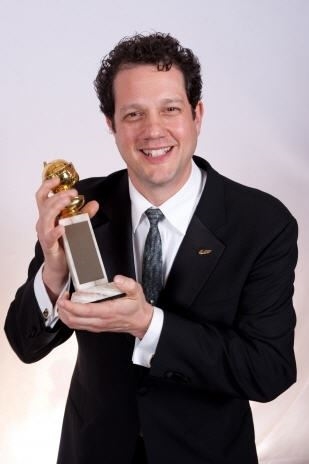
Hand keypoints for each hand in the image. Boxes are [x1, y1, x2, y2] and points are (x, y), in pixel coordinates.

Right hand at [35, 177, 98, 299]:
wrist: (59, 265)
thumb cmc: (63, 243)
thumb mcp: (75, 225)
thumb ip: (83, 214)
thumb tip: (94, 203)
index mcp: (47, 215)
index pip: (42, 196)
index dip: (47, 186)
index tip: (57, 179)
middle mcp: (43, 223)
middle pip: (45, 204)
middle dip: (59, 195)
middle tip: (73, 192)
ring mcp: (44, 234)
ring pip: (46, 217)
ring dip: (56, 206)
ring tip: (68, 200)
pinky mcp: (49, 245)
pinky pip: (50, 236)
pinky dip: (56, 231)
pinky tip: (62, 227)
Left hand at [57, 275, 153, 338]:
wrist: (140, 322)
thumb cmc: (136, 307)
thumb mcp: (136, 291)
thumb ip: (127, 284)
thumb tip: (117, 279)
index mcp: (108, 311)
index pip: (84, 311)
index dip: (70, 306)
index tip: (63, 299)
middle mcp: (100, 321)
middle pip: (74, 320)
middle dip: (63, 309)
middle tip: (61, 297)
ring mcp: (97, 325)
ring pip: (74, 324)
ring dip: (64, 315)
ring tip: (63, 303)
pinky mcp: (96, 327)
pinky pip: (78, 325)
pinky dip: (70, 318)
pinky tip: (70, 309)